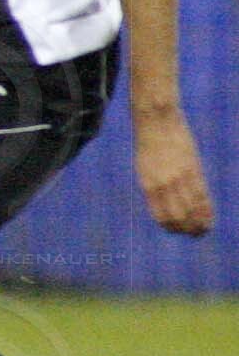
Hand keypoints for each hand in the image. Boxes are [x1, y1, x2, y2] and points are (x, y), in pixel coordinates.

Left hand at [135, 108, 213, 235]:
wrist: (156, 122)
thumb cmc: (149, 145)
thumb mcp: (145, 168)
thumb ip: (155, 185)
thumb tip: (165, 202)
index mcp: (148, 186)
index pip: (161, 216)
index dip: (170, 227)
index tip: (176, 231)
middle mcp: (163, 185)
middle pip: (179, 216)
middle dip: (187, 229)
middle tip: (194, 234)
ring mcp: (180, 177)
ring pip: (193, 209)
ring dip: (199, 223)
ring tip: (203, 231)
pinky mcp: (193, 169)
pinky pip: (202, 195)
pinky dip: (206, 210)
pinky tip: (209, 218)